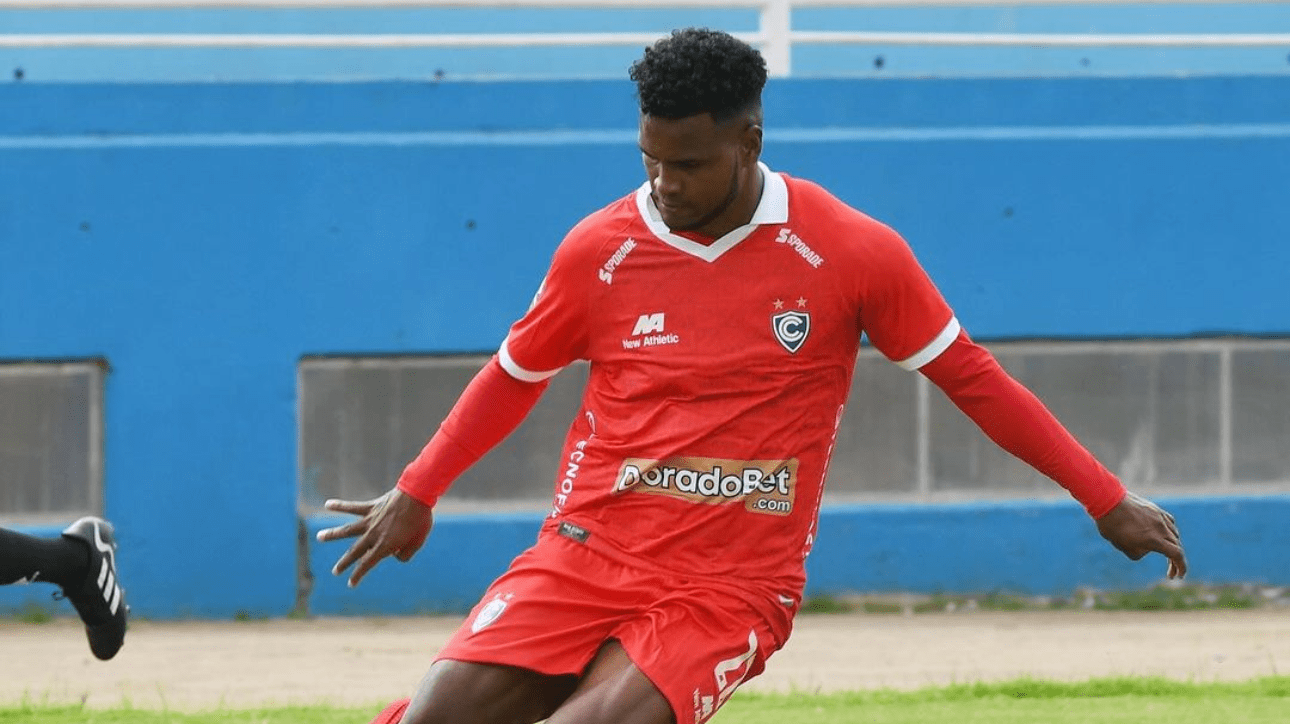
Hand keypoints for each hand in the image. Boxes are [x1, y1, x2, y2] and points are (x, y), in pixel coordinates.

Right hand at [315, 488, 433, 587]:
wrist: (417, 495)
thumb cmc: (420, 519)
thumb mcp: (418, 542)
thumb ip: (406, 553)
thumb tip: (395, 555)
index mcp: (385, 545)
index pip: (367, 564)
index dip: (358, 575)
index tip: (350, 583)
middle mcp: (374, 535)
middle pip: (355, 551)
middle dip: (344, 563)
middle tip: (334, 571)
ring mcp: (370, 520)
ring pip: (347, 530)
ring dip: (332, 534)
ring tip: (319, 537)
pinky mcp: (371, 507)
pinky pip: (352, 507)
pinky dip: (339, 506)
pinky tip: (327, 504)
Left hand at [1095, 492, 1186, 578]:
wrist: (1107, 501)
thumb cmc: (1112, 526)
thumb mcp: (1124, 547)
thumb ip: (1140, 551)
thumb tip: (1147, 548)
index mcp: (1155, 539)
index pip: (1177, 555)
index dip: (1181, 567)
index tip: (1178, 576)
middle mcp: (1161, 527)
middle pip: (1176, 546)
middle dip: (1175, 561)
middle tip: (1170, 571)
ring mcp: (1159, 516)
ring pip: (1174, 533)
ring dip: (1173, 545)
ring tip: (1166, 553)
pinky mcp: (1155, 509)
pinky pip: (1169, 522)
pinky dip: (1169, 531)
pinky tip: (1163, 534)